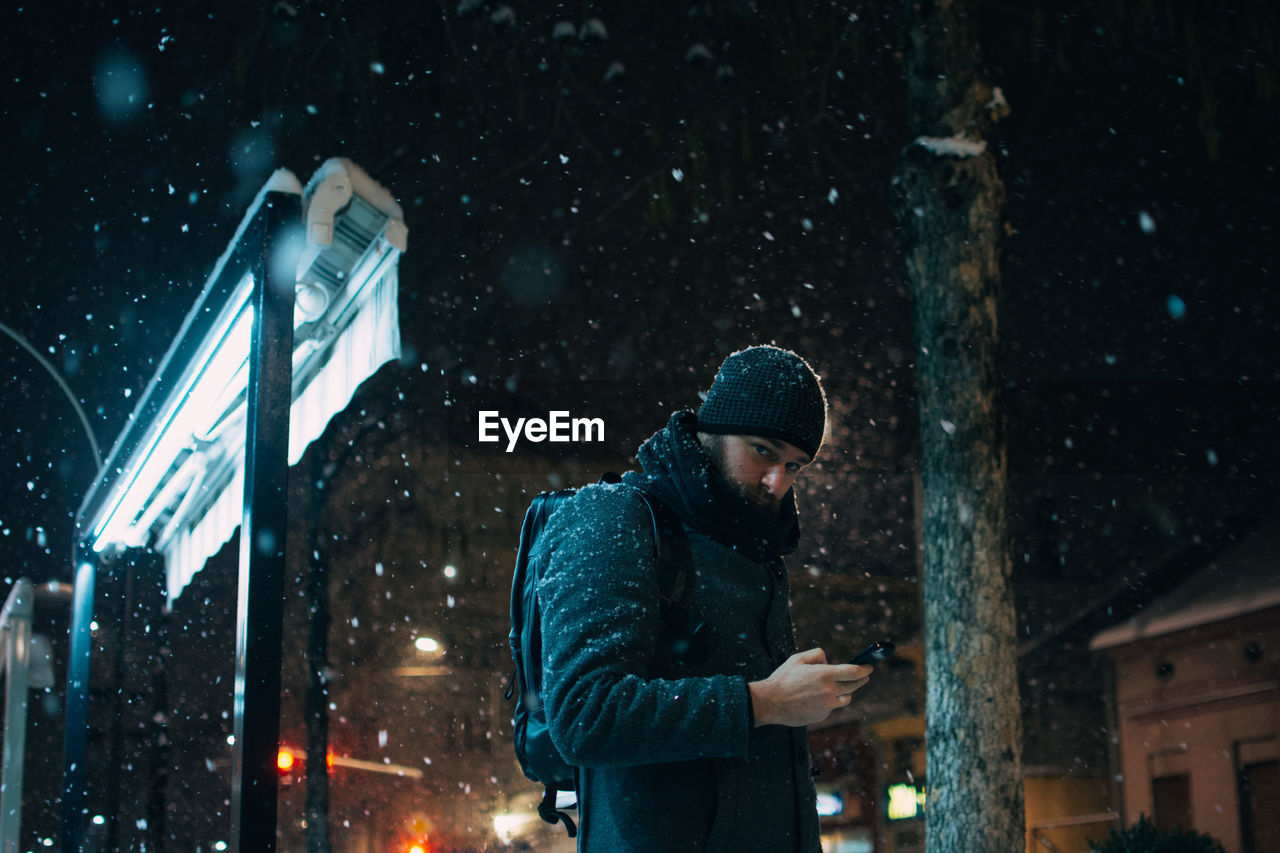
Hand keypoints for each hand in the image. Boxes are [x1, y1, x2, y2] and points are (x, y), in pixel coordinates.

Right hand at [747, 647, 871, 727]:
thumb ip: (816, 655)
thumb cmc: (783, 678)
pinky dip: (829, 702)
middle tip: (865, 676)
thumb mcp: (798, 659)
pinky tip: (817, 698)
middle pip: (854, 686)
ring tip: (840, 687)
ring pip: (846, 699)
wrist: (771, 703)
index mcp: (825, 675)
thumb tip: (827, 660)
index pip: (853, 672)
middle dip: (862, 679)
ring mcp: (827, 705)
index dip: (864, 669)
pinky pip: (832, 707)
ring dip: (846, 692)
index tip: (869, 667)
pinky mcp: (822, 716)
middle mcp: (829, 691)